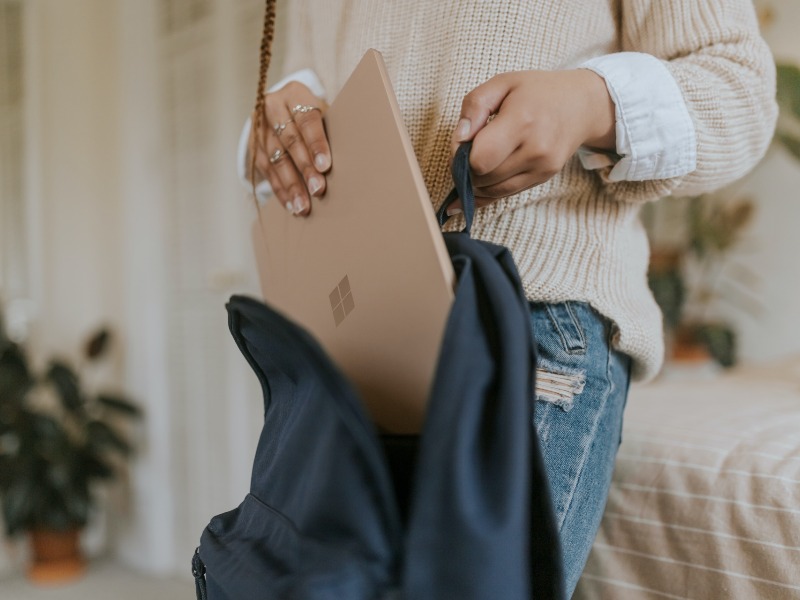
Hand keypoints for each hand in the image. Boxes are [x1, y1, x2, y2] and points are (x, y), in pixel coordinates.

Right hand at [249, 81, 330, 215]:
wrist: (283, 110)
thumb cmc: (313, 116)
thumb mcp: (322, 113)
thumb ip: (330, 131)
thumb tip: (349, 162)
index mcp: (294, 94)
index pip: (306, 119)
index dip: (316, 143)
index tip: (325, 165)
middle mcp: (272, 107)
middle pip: (290, 141)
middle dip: (305, 168)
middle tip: (317, 190)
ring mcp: (259, 127)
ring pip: (276, 159)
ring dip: (291, 185)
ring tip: (303, 206)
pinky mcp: (252, 145)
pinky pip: (267, 171)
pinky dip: (280, 190)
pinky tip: (291, 205)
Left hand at [449, 69, 614, 209]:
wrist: (581, 105)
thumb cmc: (537, 91)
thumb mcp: (502, 83)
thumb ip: (474, 106)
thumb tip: (460, 138)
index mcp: (522, 121)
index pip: (479, 159)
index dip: (460, 156)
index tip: (461, 143)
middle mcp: (535, 149)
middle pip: (483, 179)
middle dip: (465, 170)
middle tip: (464, 154)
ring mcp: (542, 167)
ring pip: (493, 192)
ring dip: (475, 183)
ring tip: (474, 163)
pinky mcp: (544, 177)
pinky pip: (506, 194)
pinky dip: (488, 190)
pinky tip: (477, 184)